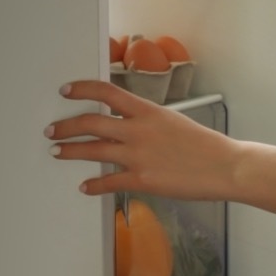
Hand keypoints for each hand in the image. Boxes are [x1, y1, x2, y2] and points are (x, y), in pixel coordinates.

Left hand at [47, 80, 236, 201]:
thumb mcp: (172, 121)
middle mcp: (139, 130)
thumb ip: (147, 121)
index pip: (107, 92)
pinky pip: (108, 182)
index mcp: (148, 110)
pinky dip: (93, 185)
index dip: (82, 89)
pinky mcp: (142, 180)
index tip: (66, 90)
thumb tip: (126, 124)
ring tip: (57, 151)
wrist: (223, 166)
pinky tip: (84, 186)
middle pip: (91, 122)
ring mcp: (138, 156)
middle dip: (66, 126)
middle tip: (52, 129)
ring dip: (70, 151)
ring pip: (93, 151)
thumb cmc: (203, 144)